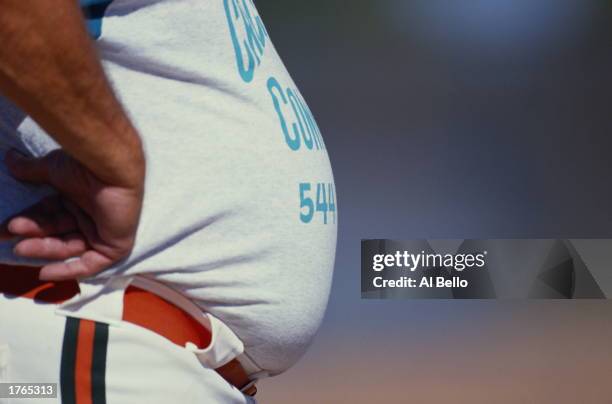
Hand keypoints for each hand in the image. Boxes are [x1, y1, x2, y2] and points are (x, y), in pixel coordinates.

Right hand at [2, 148, 143, 280]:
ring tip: (21, 247)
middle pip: (56, 232)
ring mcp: (102, 232)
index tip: (5, 227)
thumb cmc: (84, 168)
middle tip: (7, 235)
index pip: (48, 215)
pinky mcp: (114, 247)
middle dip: (33, 236)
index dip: (27, 221)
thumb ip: (31, 169)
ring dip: (43, 249)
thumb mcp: (52, 169)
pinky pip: (90, 265)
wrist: (111, 172)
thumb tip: (9, 158)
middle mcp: (89, 216)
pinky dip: (68, 271)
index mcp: (77, 199)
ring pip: (68, 247)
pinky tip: (44, 273)